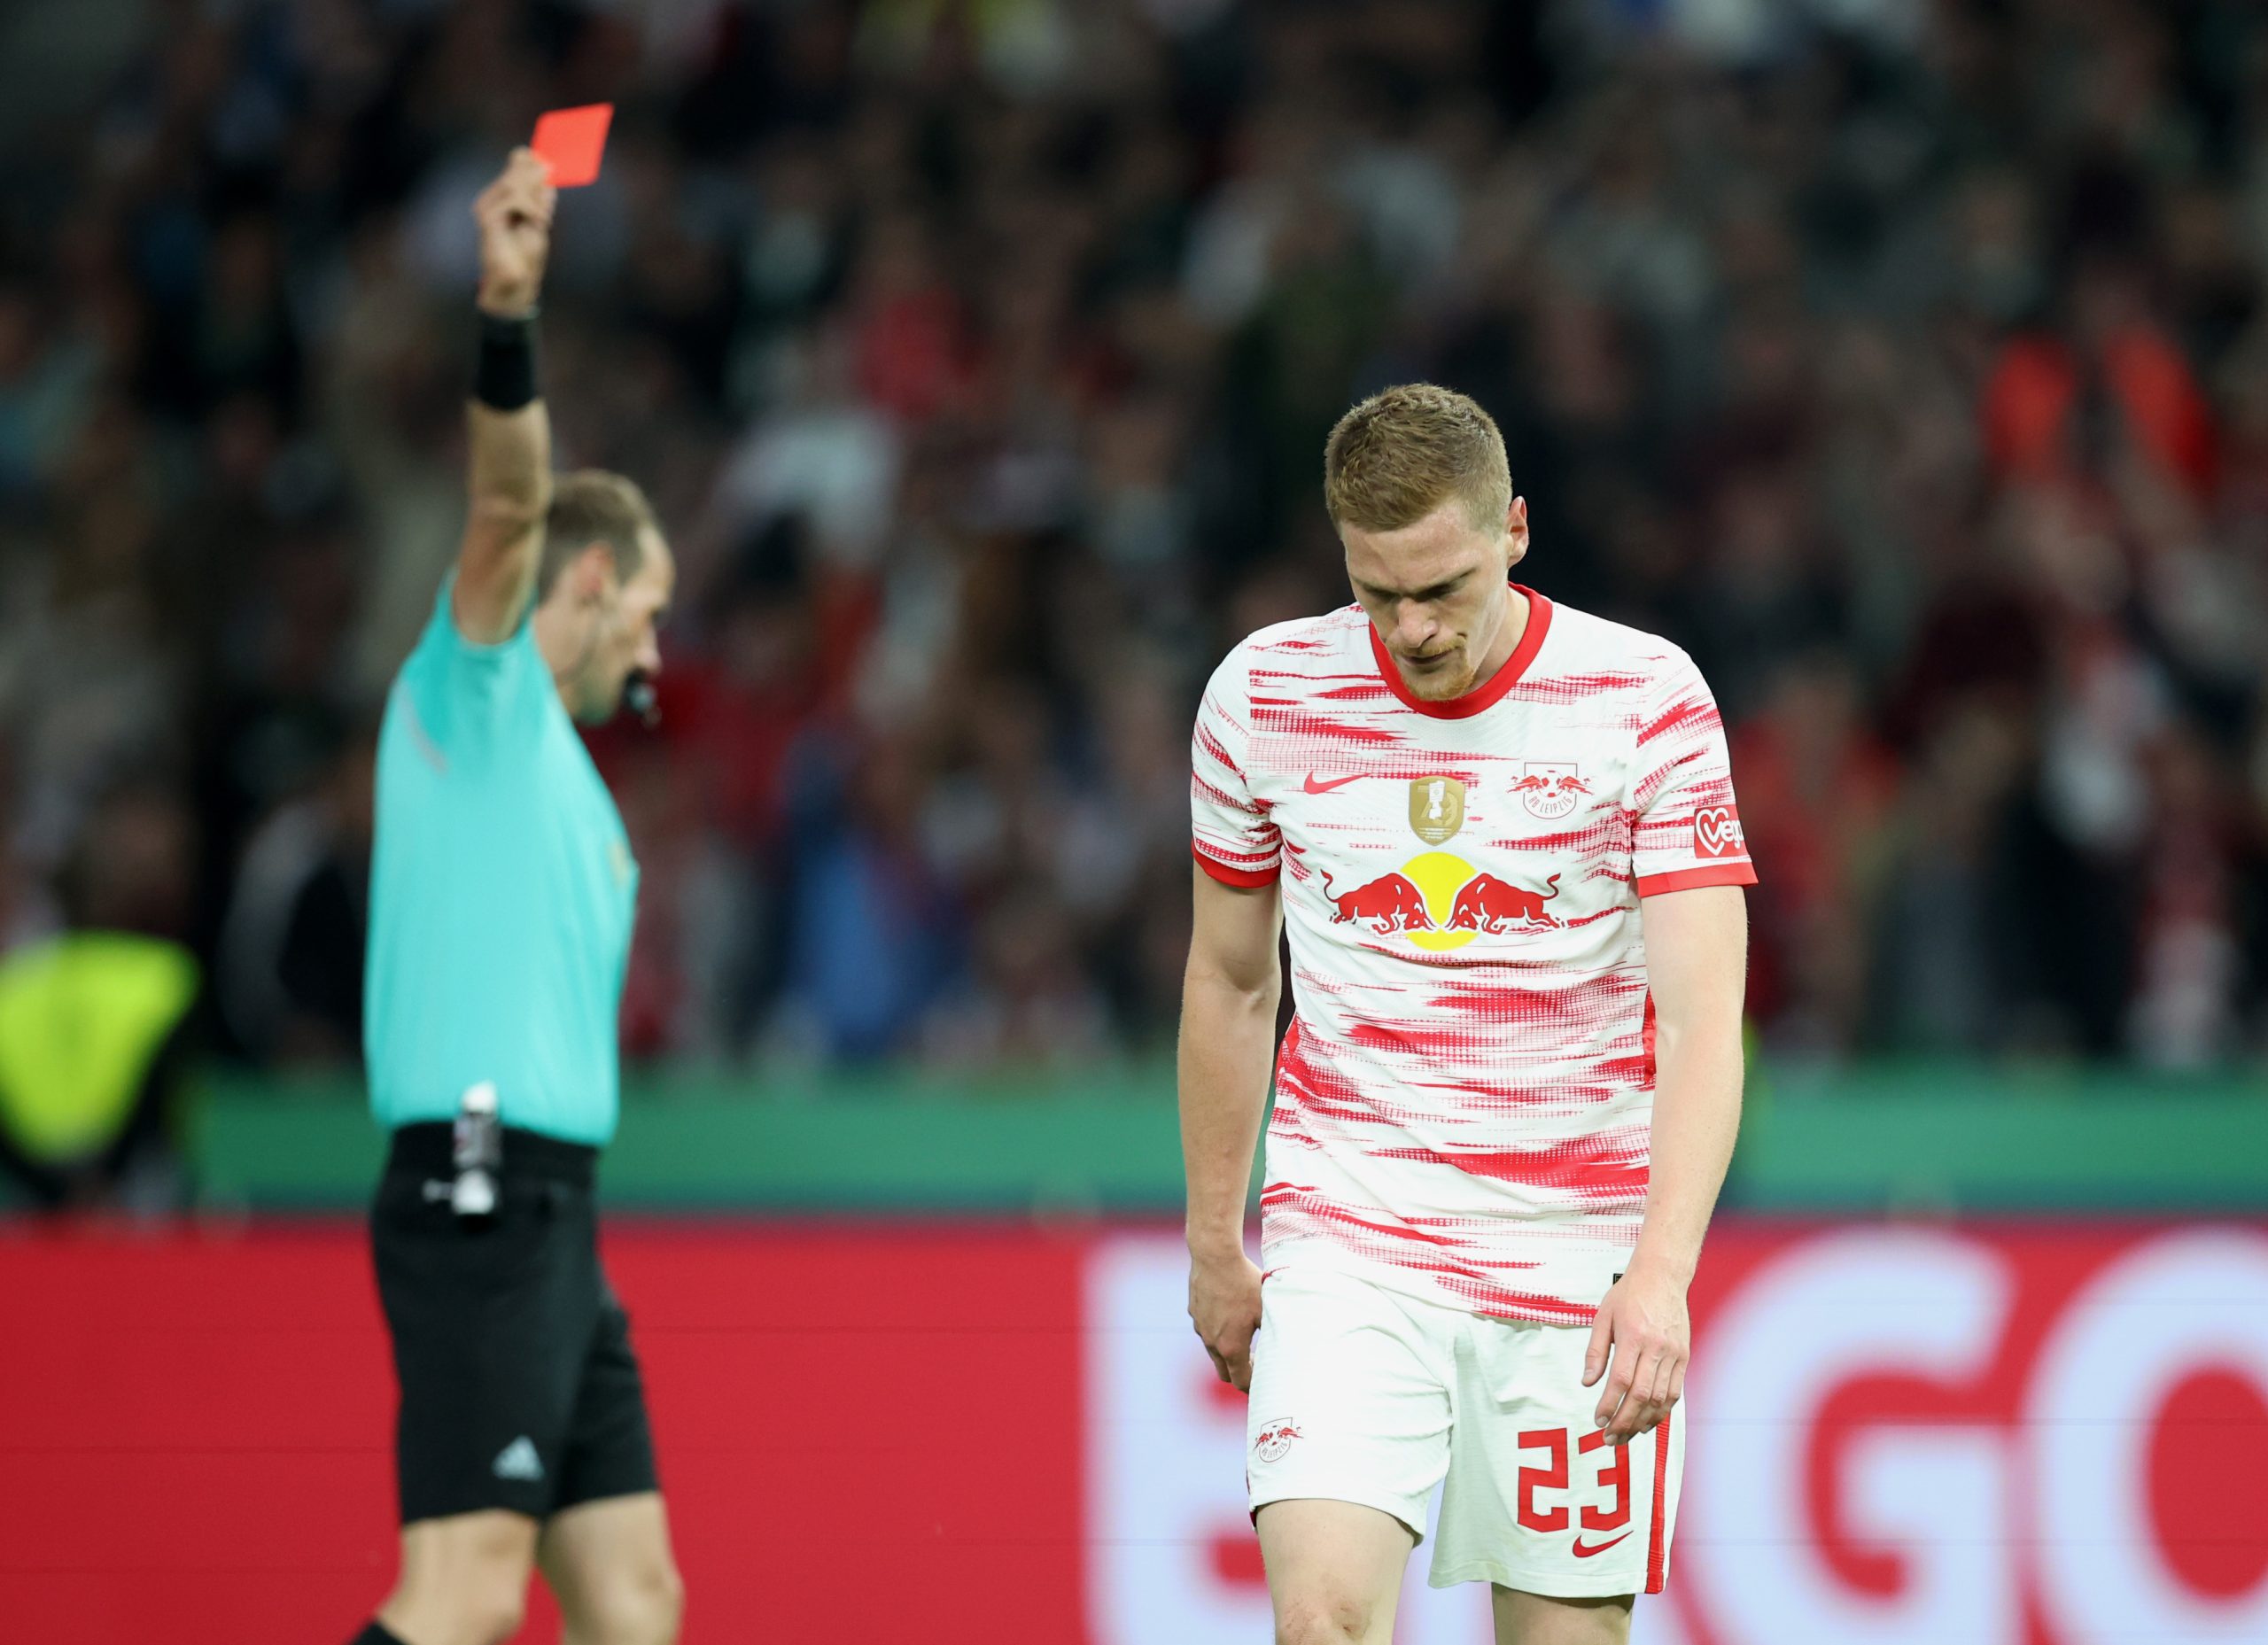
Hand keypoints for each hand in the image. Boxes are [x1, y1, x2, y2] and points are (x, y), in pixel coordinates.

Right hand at [473, 148, 555, 316]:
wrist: (516, 283)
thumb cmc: (527, 257)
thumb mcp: (538, 224)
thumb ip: (540, 203)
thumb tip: (548, 180)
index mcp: (502, 201)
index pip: (511, 171)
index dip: (526, 159)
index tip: (546, 157)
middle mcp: (491, 201)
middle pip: (512, 174)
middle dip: (534, 172)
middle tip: (551, 172)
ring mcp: (486, 209)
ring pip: (513, 184)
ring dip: (535, 195)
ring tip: (545, 216)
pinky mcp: (487, 220)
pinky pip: (512, 200)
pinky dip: (530, 206)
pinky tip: (538, 220)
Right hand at [1187, 1240, 1263, 1391]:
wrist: (1215, 1257)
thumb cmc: (1244, 1283)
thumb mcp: (1267, 1309)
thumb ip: (1273, 1332)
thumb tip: (1285, 1347)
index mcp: (1231, 1347)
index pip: (1240, 1381)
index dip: (1253, 1388)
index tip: (1263, 1385)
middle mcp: (1212, 1342)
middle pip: (1224, 1372)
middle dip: (1239, 1373)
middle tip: (1255, 1364)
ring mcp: (1201, 1328)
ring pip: (1214, 1350)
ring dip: (1228, 1351)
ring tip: (1244, 1336)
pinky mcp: (1195, 1313)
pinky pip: (1207, 1330)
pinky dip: (1218, 1331)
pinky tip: (1230, 1313)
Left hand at [1583, 1260, 1688, 1444]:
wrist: (1663, 1275)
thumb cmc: (1629, 1294)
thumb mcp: (1603, 1317)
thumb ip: (1595, 1351)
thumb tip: (1587, 1382)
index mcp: (1634, 1336)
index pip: (1622, 1380)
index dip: (1610, 1405)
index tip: (1598, 1421)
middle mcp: (1657, 1348)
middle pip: (1642, 1396)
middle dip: (1624, 1422)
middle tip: (1610, 1438)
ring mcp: (1674, 1354)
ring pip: (1661, 1399)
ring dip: (1643, 1422)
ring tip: (1626, 1435)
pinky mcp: (1684, 1357)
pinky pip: (1675, 1392)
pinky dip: (1661, 1411)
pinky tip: (1647, 1421)